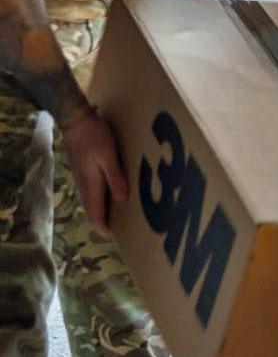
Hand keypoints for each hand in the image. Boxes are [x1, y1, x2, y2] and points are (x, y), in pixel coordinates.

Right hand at [60, 106, 127, 236]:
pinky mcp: (83, 170)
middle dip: (106, 222)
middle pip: (93, 212)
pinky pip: (92, 191)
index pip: (94, 216)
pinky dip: (103, 198)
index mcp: (90, 185)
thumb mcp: (108, 156)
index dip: (104, 229)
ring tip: (122, 213)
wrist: (75, 119)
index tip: (118, 237)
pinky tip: (114, 193)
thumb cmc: (94, 136)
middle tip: (124, 227)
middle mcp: (84, 186)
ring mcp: (82, 178)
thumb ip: (115, 178)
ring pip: (92, 202)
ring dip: (104, 210)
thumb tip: (122, 201)